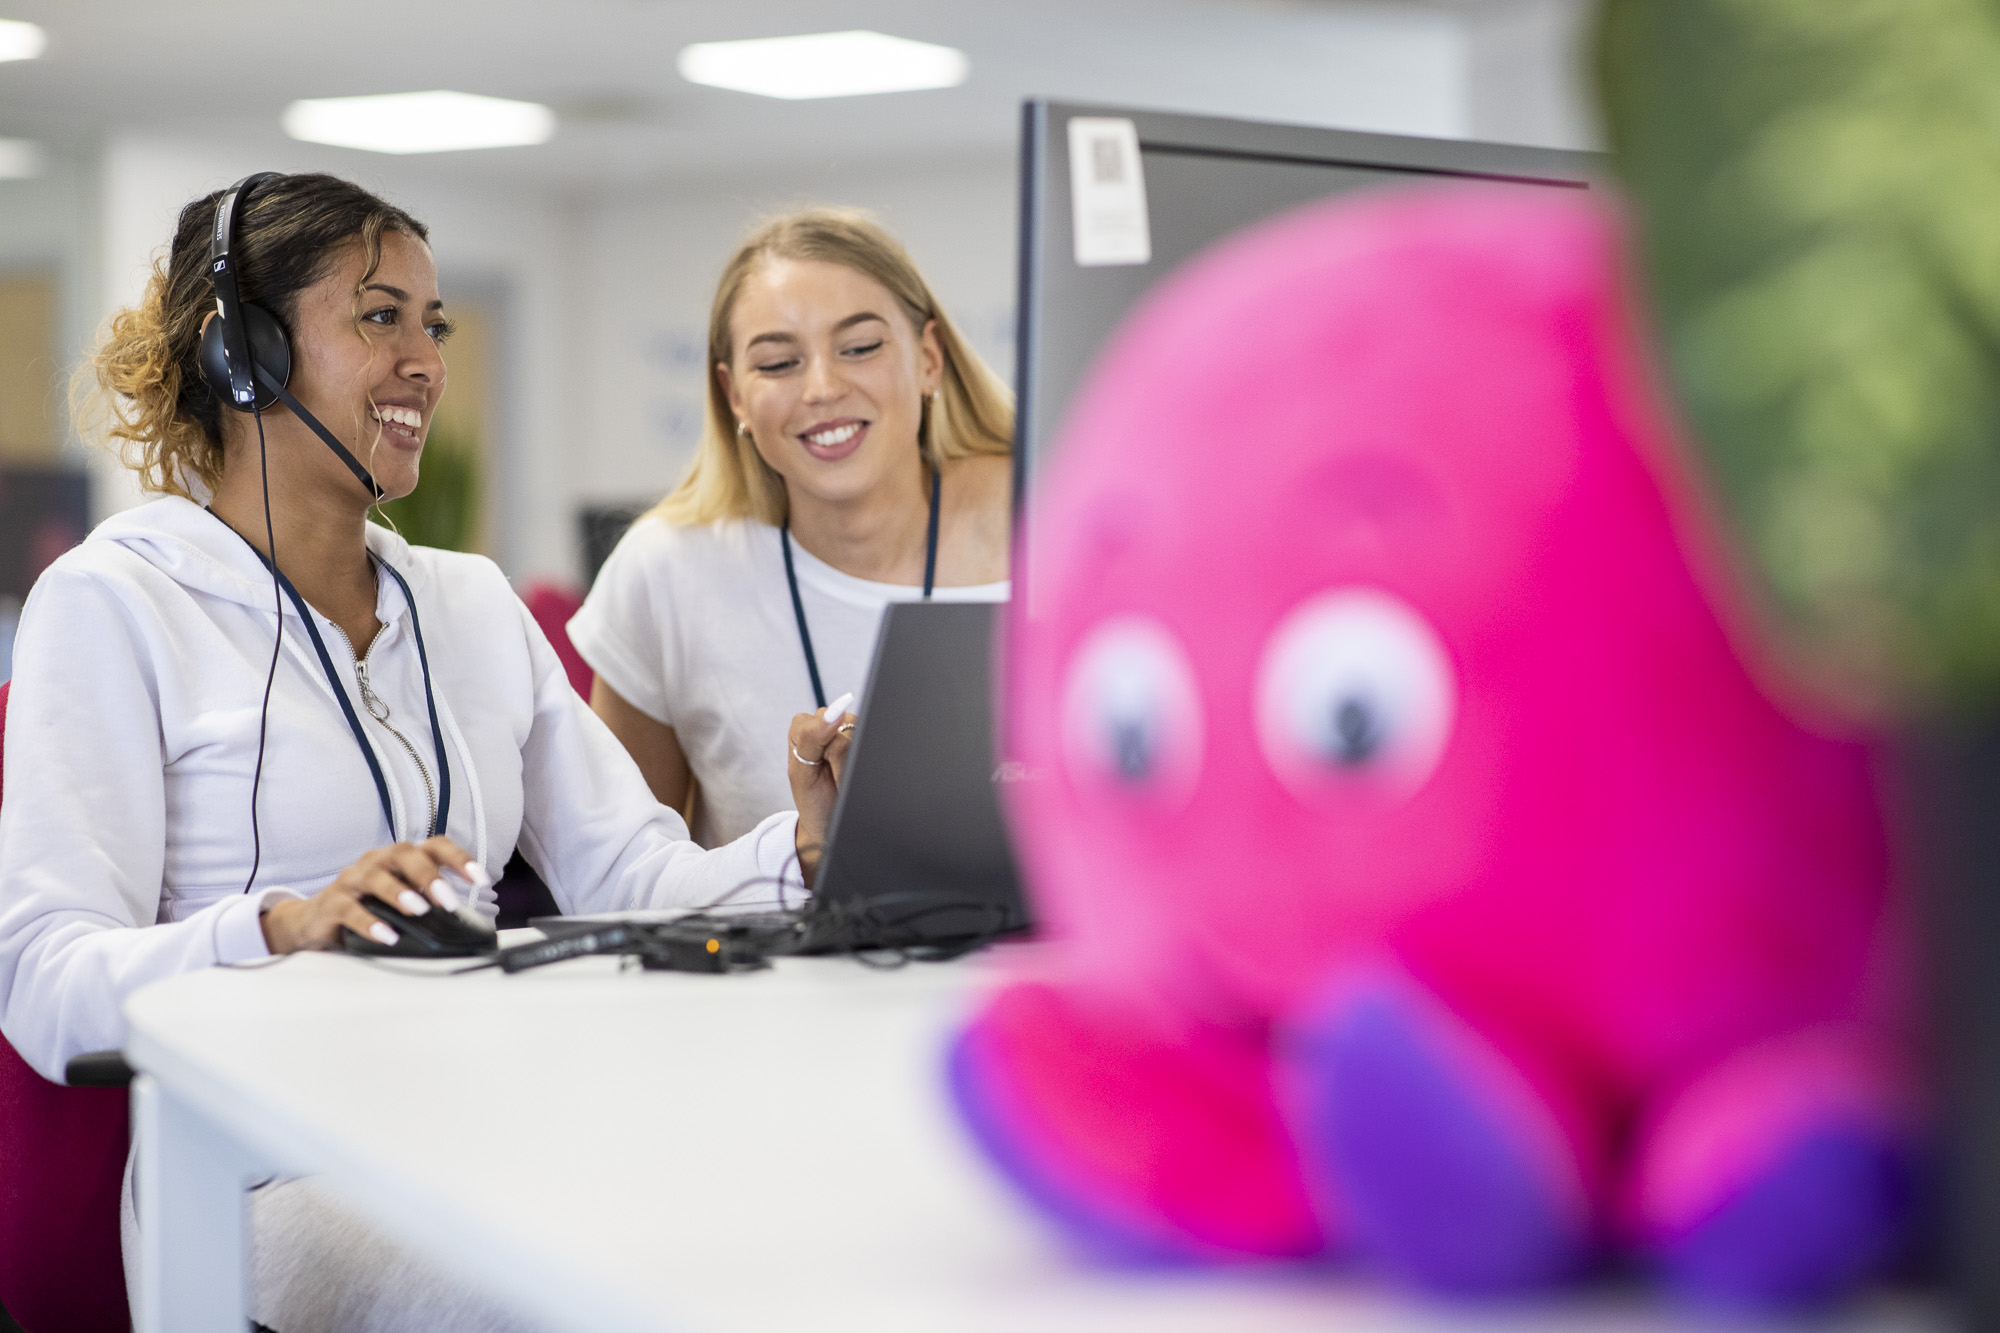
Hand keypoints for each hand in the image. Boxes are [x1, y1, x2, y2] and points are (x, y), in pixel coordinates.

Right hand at [259, 836, 485, 953]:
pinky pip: (350, 908)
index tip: (481, 879)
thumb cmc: (368, 907)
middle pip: (405, 855)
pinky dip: (369, 922)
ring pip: (377, 876)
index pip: (434, 847)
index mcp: (400, 859)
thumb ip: (428, 904)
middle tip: (450, 901)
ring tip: (419, 911)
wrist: (315, 921)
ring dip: (400, 892)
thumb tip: (465, 922)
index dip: (459, 859)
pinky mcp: (332, 902)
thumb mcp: (402, 902)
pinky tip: (386, 935)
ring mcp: (353, 879)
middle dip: (430, 876)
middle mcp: (377, 862)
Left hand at [787, 707, 854, 885]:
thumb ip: (811, 737)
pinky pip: (873, 744)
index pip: (825, 721)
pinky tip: (854, 772)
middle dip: (842, 756)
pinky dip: (865, 762)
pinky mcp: (866, 741)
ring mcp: (848, 731)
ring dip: (854, 760)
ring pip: (862, 736)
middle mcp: (826, 724)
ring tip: (844, 776)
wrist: (831, 823)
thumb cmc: (813, 799)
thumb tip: (834, 712)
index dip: (827, 746)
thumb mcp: (802, 772)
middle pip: (846, 727)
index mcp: (803, 726)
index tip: (819, 767)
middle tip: (833, 775)